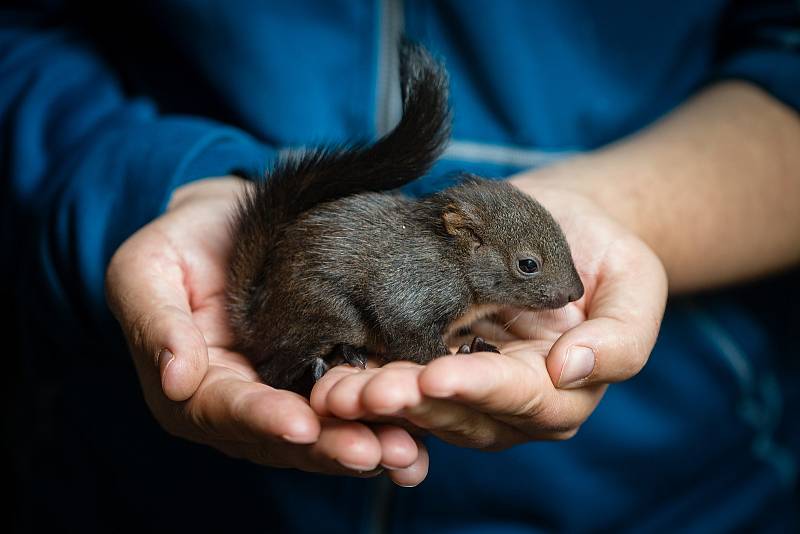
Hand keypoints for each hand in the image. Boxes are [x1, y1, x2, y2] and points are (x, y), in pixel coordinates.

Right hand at [105, 176, 427, 484]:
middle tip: (375, 452)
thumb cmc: (180, 244)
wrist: (228, 223)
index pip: (226, 410)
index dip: (263, 419)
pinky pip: (351, 405)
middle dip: (330, 446)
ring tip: (407, 453)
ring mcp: (285, 396)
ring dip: (366, 442)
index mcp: (192, 389)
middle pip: (285, 436)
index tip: (302, 425)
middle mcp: (241, 405)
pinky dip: (383, 420)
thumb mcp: (145, 271)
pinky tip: (421, 433)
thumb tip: (174, 378)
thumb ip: (155, 323)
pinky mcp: (322, 378)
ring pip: (326, 431)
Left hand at [310, 182, 666, 448]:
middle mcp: (508, 400)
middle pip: (459, 415)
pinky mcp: (431, 360)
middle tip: (360, 393)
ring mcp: (466, 384)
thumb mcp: (636, 282)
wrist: (560, 223)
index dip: (479, 391)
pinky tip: (330, 370)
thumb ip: (621, 336)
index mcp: (559, 390)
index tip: (437, 376)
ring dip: (375, 400)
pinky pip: (398, 376)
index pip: (519, 400)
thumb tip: (570, 370)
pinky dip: (366, 376)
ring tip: (333, 387)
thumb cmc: (603, 252)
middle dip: (409, 405)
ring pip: (420, 406)